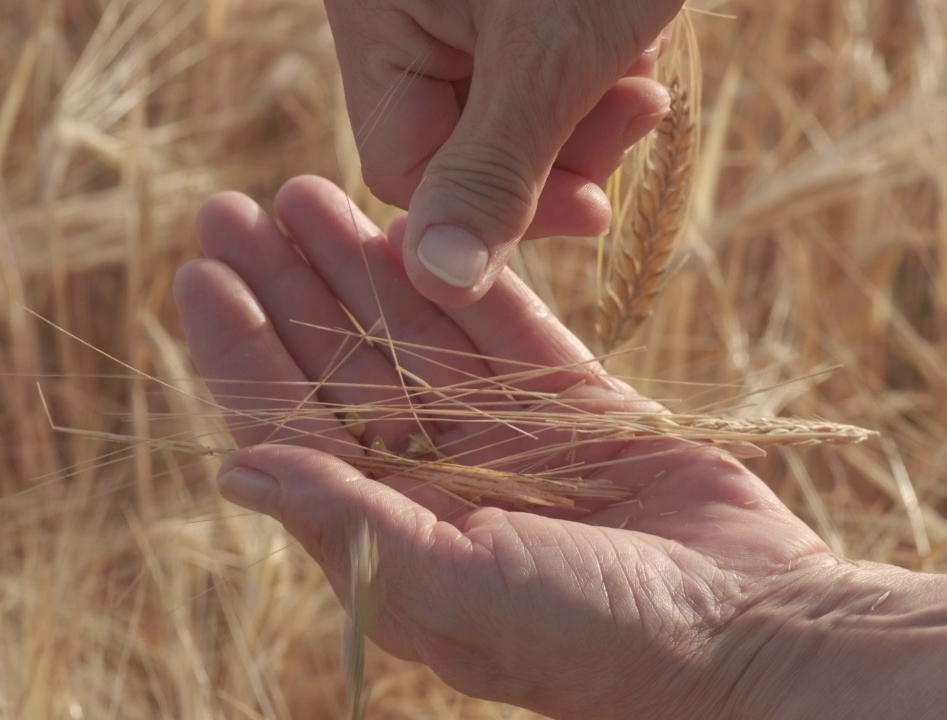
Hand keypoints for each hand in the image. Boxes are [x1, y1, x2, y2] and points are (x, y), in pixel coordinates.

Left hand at [173, 175, 839, 718]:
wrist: (744, 630)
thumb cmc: (592, 638)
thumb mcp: (452, 590)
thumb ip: (349, 523)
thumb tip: (234, 470)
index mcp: (396, 536)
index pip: (296, 430)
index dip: (244, 353)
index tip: (202, 275)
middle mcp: (443, 482)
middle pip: (347, 367)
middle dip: (292, 290)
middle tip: (239, 209)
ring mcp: (513, 440)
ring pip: (420, 335)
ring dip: (365, 267)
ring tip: (311, 194)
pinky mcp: (582, 409)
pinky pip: (512, 330)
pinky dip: (467, 282)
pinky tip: (418, 231)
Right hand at [325, 0, 685, 305]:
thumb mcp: (551, 57)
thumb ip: (494, 175)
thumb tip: (437, 287)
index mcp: (373, 18)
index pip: (405, 170)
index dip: (498, 206)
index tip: (589, 204)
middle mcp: (400, 14)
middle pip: (464, 146)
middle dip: (559, 148)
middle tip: (630, 111)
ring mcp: (459, 7)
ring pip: (514, 115)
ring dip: (589, 111)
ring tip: (639, 59)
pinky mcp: (514, 6)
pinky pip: (545, 74)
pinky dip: (599, 72)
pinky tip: (636, 38)